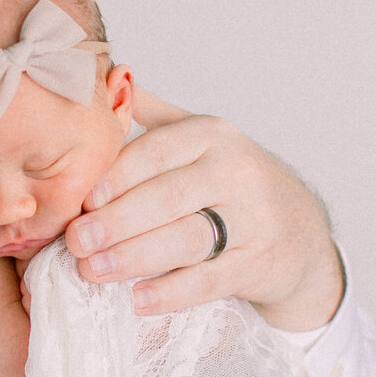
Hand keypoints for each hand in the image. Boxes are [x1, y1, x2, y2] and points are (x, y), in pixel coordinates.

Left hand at [64, 85, 344, 327]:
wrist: (300, 229)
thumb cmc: (232, 182)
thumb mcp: (201, 138)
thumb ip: (152, 114)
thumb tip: (102, 76)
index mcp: (212, 135)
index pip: (158, 151)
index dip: (118, 175)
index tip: (82, 198)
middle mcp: (236, 172)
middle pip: (169, 197)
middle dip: (116, 221)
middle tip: (74, 241)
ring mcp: (253, 220)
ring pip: (187, 239)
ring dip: (134, 257)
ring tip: (91, 271)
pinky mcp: (259, 264)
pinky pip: (209, 281)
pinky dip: (171, 293)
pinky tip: (136, 300)